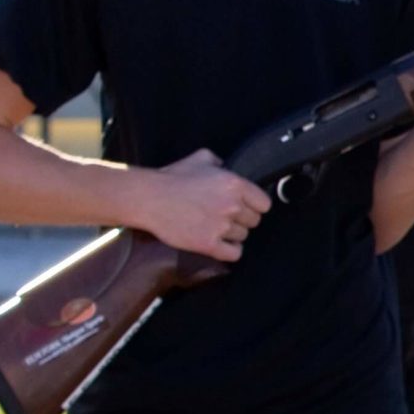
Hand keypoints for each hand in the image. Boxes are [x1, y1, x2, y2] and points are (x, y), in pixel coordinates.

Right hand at [135, 150, 269, 261]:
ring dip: (233, 234)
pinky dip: (229, 251)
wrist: (148, 198)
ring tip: (216, 227)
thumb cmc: (172, 177)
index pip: (264, 203)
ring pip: (243, 236)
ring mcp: (221, 226)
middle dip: (242, 219)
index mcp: (235, 184)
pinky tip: (221, 244)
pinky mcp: (208, 244)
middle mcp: (232, 206)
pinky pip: (234, 254)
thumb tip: (227, 166)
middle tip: (225, 216)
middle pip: (254, 221)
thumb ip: (220, 162)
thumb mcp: (201, 159)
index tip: (244, 206)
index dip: (254, 206)